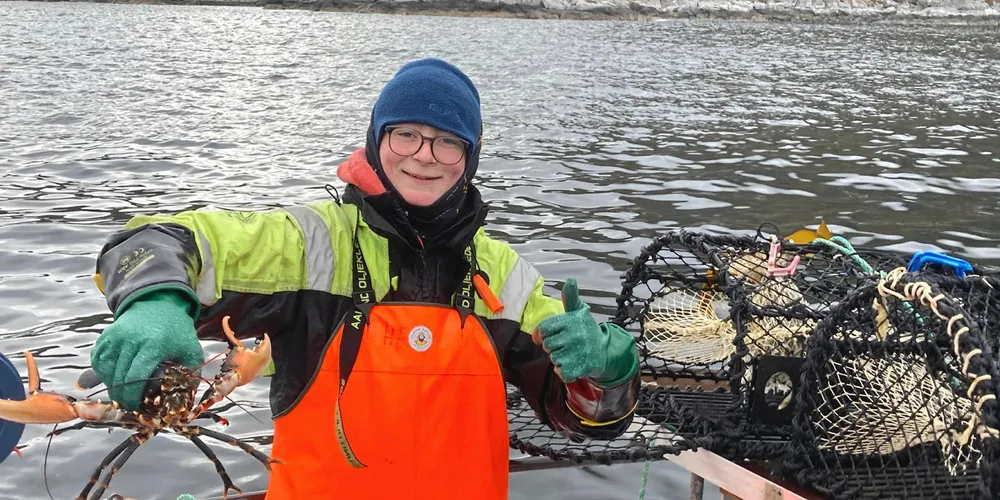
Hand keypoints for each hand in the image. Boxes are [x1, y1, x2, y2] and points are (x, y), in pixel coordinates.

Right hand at [90, 288, 203, 410]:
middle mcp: (131, 339)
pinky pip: (97, 359)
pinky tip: (113, 378)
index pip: (136, 377)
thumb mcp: (191, 352)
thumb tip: (182, 404)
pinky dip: (102, 372)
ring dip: (112, 385)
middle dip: (123, 396)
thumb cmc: (177, 332)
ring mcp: (116, 335)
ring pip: (105, 369)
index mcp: (154, 345)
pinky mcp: (107, 335)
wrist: (161, 305)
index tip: (137, 408)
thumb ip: (189, 378)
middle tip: (129, 406)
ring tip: (123, 393)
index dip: (134, 397)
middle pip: (120, 376)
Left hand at [532, 278, 637, 384]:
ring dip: (559, 358)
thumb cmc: (586, 329)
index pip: (543, 330)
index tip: (543, 337)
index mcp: (572, 320)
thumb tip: (571, 280)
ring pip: (554, 358)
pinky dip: (564, 371)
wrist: (605, 351)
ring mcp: (580, 351)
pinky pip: (561, 372)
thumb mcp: (578, 311)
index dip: (540, 335)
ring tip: (570, 353)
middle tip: (564, 344)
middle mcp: (576, 335)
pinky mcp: (583, 367)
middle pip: (547, 345)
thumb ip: (570, 297)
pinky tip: (572, 364)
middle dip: (553, 346)